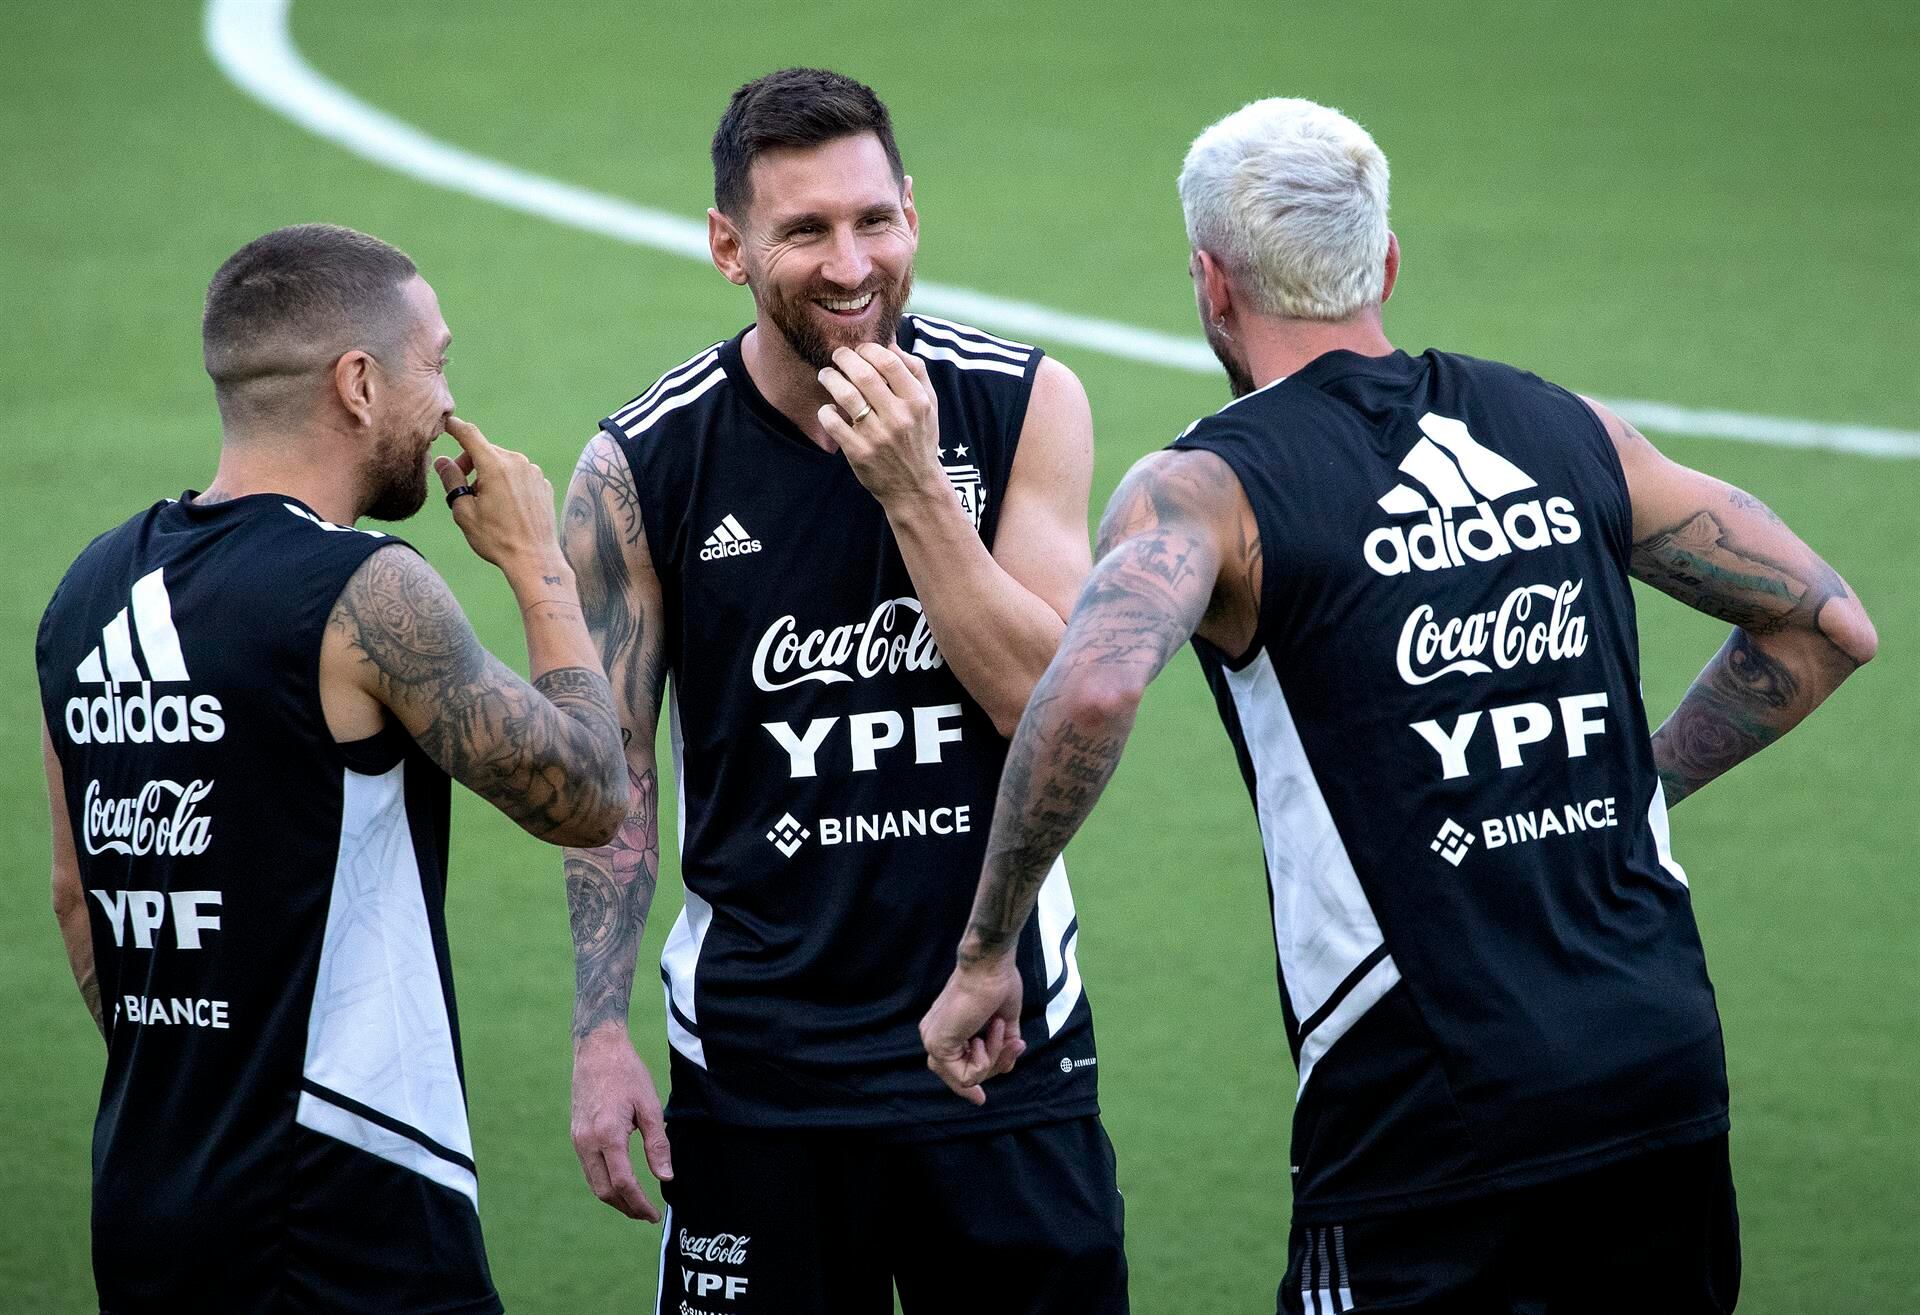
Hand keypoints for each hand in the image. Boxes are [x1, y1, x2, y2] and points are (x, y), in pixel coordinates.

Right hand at [434, 417, 567, 582]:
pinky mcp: (543, 484)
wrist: (534, 559)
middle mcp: (517, 462)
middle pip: (485, 451)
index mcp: (495, 466)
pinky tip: (506, 507)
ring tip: (486, 504)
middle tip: (462, 489)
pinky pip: (519, 475)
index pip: (470, 435)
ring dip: (490, 474)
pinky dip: (508, 483)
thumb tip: (442, 460)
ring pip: (503, 463)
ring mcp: (534, 472)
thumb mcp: (464, 511)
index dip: (454, 426)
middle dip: (470, 463)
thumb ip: (452, 480)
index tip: (445, 422)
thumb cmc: (496, 539)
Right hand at [570, 1026, 673, 1222]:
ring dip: (614, 1199)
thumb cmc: (627, 1073)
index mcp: (608, 1135)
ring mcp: (578, 1140)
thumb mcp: (650, 1106)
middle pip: (604, 1191)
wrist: (597, 1050)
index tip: (654, 1214)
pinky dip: (604, 1183)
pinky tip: (620, 1184)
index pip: (623, 1183)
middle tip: (647, 1214)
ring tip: (635, 1205)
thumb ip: (657, 1144)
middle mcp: (588, 1142)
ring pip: (594, 1183)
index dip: (640, 1203)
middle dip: (626, 1208)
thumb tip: (666, 1177)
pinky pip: (589, 1169)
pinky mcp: (576, 1136)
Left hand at [816, 344, 946, 505]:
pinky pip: (833, 423)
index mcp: (917, 402)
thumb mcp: (929, 405)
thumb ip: (916, 372)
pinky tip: (829, 408)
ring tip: (826, 375)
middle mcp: (898, 417)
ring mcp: (877, 436)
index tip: (860, 350)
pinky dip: (826, 411)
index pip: (889, 362)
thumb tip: (890, 343)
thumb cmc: (920, 439)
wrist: (915, 486)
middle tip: (837, 356)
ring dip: (830, 378)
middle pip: (864, 375)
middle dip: (844, 358)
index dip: (868, 350)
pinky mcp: (858, 452)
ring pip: (845, 395)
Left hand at [919, 955, 1026, 1104]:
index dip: (967, 1085)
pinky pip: (967, 1075)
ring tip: (999, 1028)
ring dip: (993, 1058)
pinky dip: (987, 1058)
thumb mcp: (1004, 1022)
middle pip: (961, 1075)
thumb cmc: (997, 985)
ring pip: (966, 1078)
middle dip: (993, 1068)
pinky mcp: (937, 1046)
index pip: (952, 1067)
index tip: (981, 1099)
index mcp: (945, 1028)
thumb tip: (1007, 1069)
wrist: (990, 967)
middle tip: (1015, 1045)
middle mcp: (933, 1036)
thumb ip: (1002, 1046)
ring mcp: (932, 1041)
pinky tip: (989, 1031)